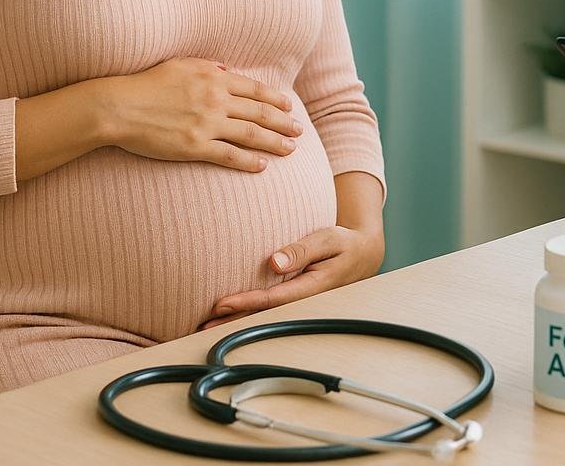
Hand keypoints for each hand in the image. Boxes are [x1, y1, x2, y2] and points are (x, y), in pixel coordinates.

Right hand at [99, 57, 301, 171]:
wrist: (119, 107)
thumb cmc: (146, 84)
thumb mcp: (179, 64)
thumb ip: (206, 66)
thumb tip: (226, 68)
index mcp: (213, 78)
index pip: (254, 89)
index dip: (275, 99)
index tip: (289, 107)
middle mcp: (215, 100)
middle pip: (259, 112)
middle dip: (283, 122)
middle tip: (299, 131)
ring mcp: (207, 124)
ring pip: (251, 134)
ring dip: (274, 143)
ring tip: (290, 149)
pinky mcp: (195, 146)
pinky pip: (229, 155)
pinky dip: (249, 161)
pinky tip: (263, 166)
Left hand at [198, 223, 385, 329]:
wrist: (363, 255)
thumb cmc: (344, 243)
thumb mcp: (328, 239)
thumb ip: (302, 250)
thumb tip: (274, 262)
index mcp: (312, 288)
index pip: (273, 299)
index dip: (246, 302)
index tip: (221, 304)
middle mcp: (304, 301)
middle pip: (264, 315)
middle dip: (234, 321)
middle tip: (202, 325)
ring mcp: (300, 303)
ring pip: (265, 315)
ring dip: (237, 321)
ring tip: (206, 325)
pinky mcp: (296, 299)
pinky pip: (270, 308)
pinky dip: (248, 312)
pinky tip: (229, 315)